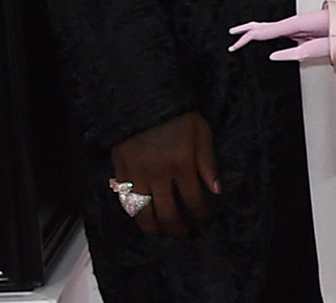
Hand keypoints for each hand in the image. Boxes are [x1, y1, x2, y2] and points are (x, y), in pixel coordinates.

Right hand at [109, 111, 218, 236]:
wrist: (143, 100)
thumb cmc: (177, 116)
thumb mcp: (201, 132)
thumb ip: (208, 162)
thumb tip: (216, 190)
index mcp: (181, 165)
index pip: (193, 201)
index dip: (200, 215)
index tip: (203, 221)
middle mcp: (158, 175)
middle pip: (167, 212)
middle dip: (177, 228)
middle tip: (184, 234)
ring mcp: (136, 175)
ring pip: (143, 212)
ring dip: (153, 227)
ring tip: (161, 232)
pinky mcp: (119, 171)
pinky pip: (124, 200)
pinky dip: (133, 212)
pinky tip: (141, 217)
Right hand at [228, 9, 330, 60]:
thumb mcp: (330, 49)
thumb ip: (301, 52)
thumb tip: (275, 55)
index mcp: (309, 22)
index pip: (274, 28)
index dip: (253, 35)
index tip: (237, 41)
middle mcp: (309, 19)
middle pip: (275, 24)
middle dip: (252, 30)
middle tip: (233, 36)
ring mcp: (314, 24)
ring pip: (283, 27)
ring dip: (263, 31)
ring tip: (246, 34)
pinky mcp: (319, 29)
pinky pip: (294, 31)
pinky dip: (279, 34)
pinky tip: (274, 37)